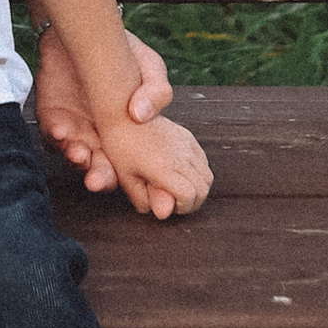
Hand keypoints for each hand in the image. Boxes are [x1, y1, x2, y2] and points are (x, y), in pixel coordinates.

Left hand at [31, 23, 174, 190]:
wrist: (86, 28)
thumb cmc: (124, 54)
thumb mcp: (150, 68)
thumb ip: (156, 91)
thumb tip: (141, 115)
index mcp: (127, 135)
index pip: (131, 167)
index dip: (134, 180)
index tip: (133, 184)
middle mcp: (102, 138)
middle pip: (101, 169)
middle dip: (100, 178)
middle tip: (98, 180)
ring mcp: (76, 130)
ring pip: (75, 157)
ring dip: (77, 160)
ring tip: (80, 154)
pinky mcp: (52, 118)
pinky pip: (51, 136)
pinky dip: (55, 138)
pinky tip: (61, 131)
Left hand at [98, 107, 211, 222]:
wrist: (123, 114)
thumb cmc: (120, 146)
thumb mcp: (127, 178)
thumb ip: (145, 199)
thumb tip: (163, 213)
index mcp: (164, 168)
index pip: (189, 196)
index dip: (181, 207)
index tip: (168, 205)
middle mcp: (180, 156)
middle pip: (203, 189)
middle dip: (192, 201)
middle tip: (174, 201)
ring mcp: (186, 145)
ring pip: (207, 176)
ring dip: (197, 187)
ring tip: (178, 188)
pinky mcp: (188, 137)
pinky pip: (203, 161)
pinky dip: (198, 173)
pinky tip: (181, 173)